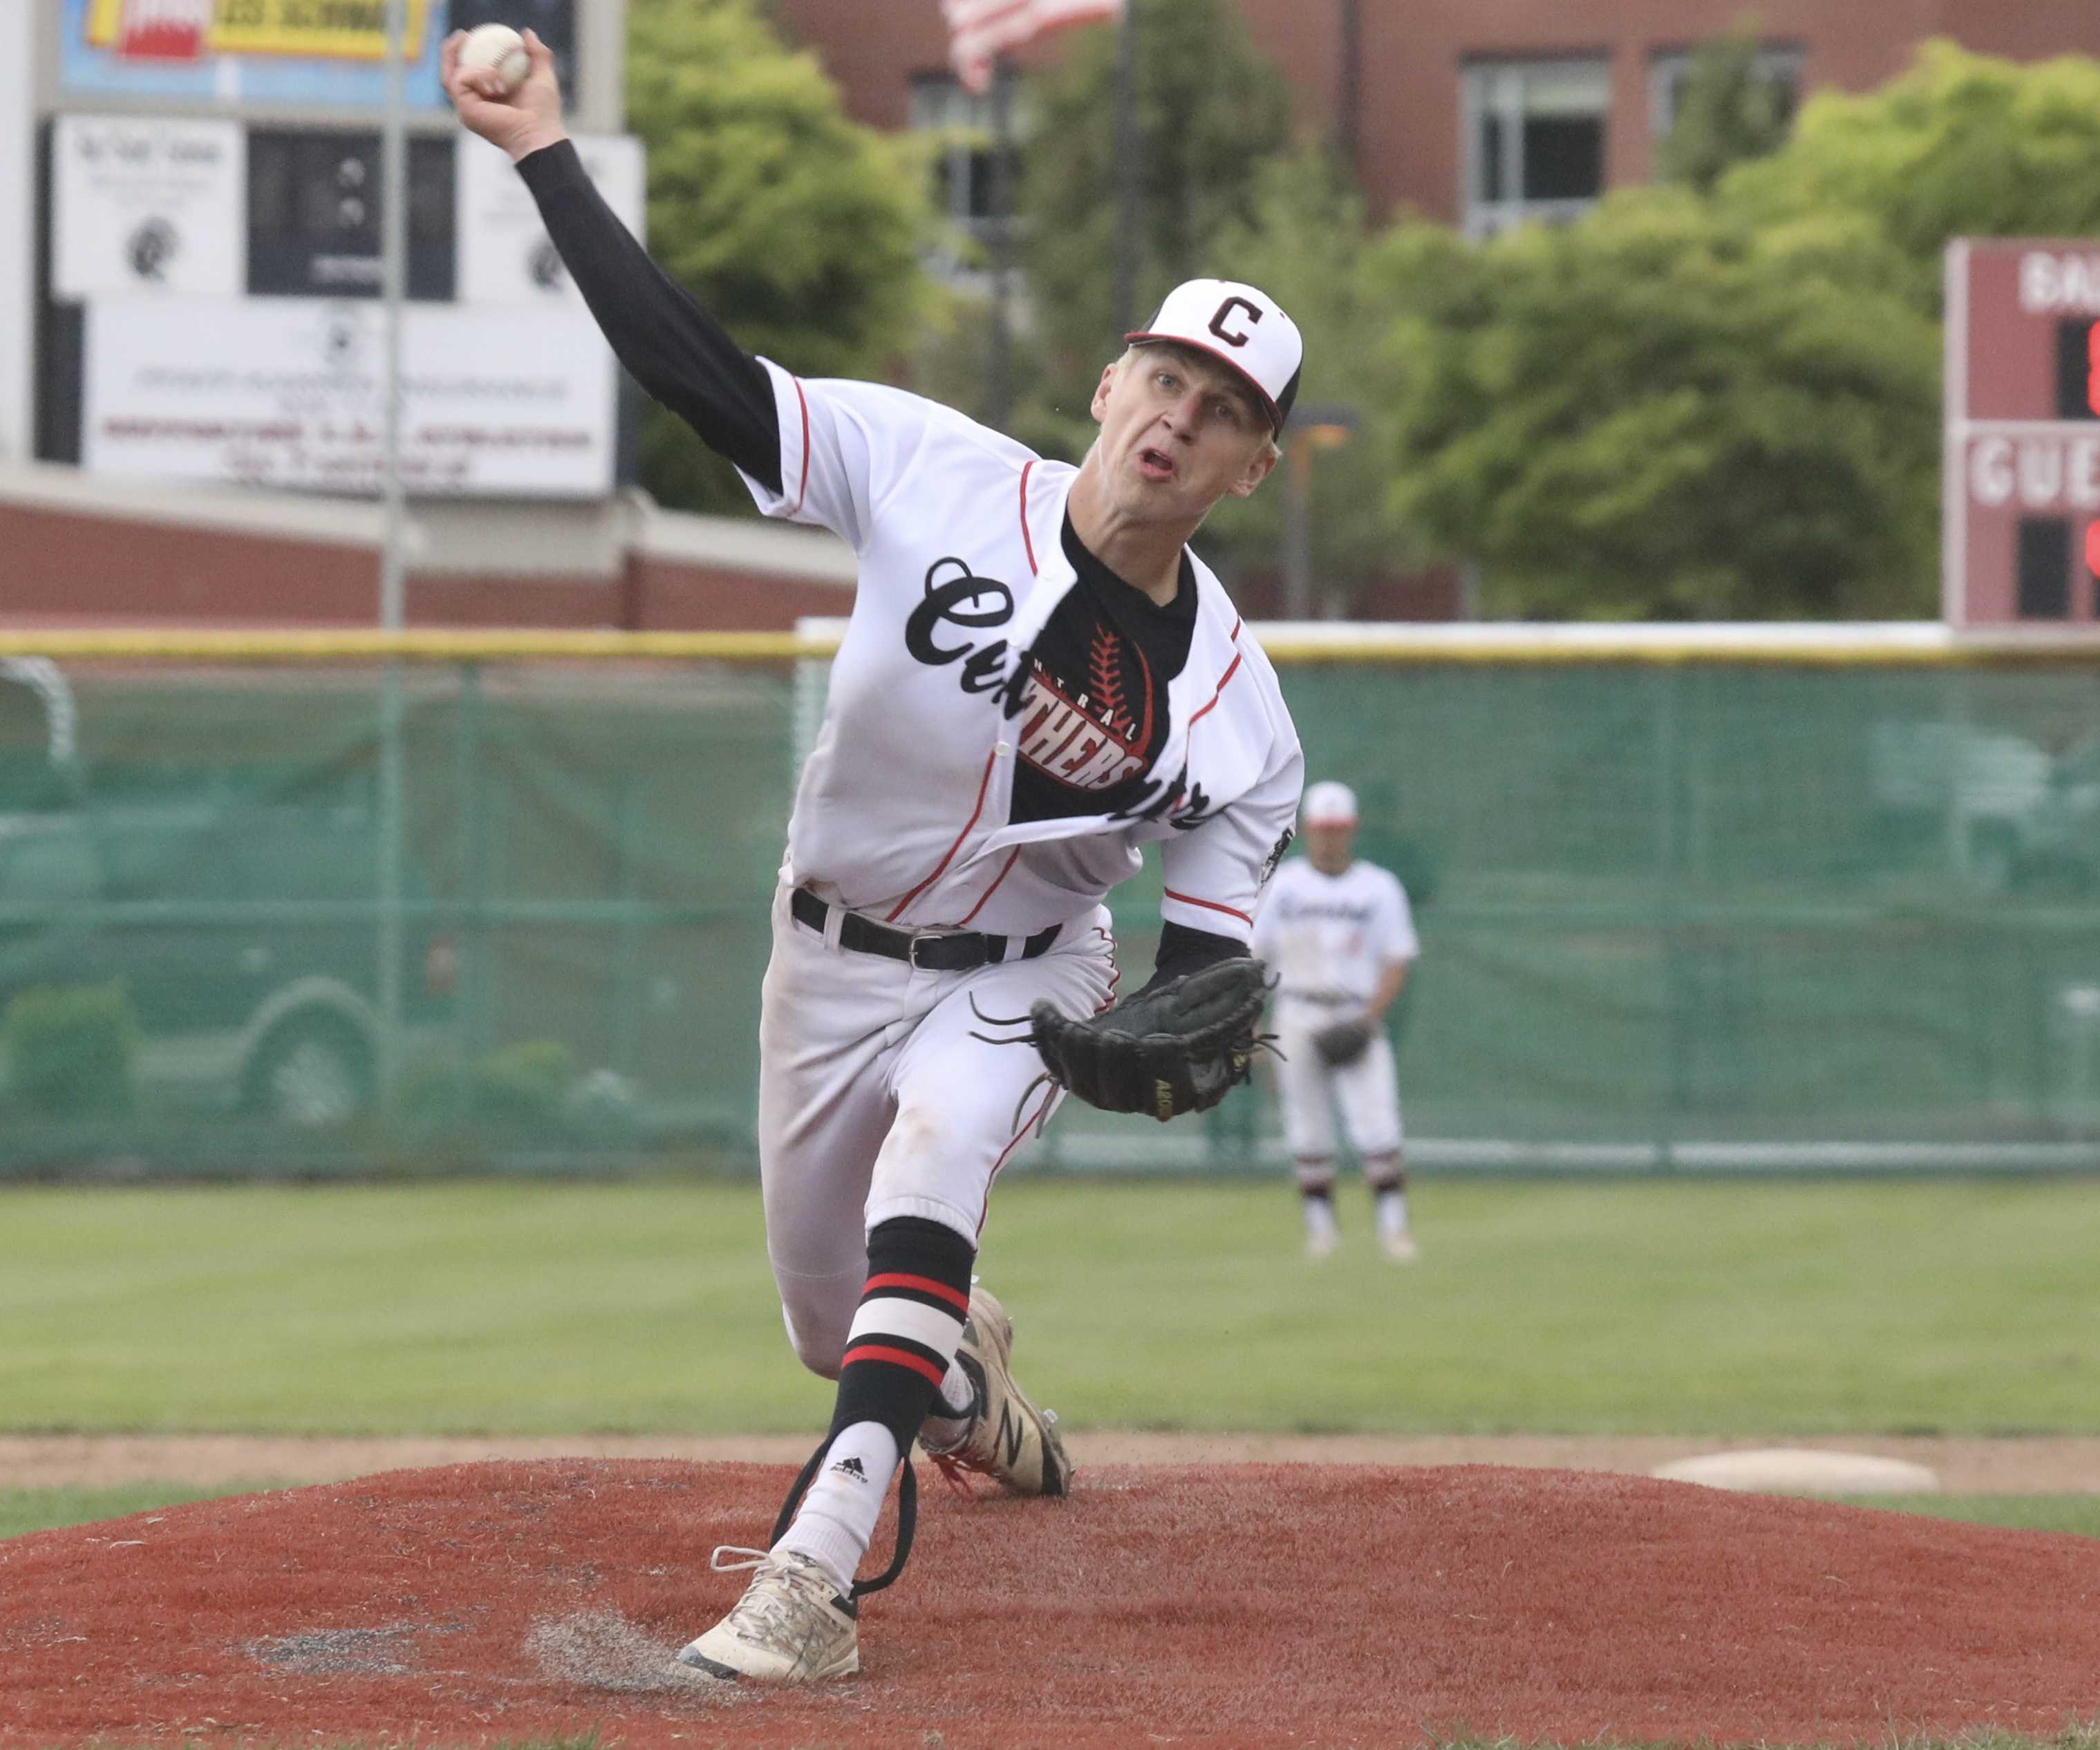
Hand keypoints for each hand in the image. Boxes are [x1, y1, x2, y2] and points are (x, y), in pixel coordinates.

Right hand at [442, 26, 566, 162]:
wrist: (539, 134)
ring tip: (492, 68)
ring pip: (451, 75)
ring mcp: (467, 108)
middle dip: (450, 51)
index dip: (463, 52)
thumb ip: (538, 54)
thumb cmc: (543, 112)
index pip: (467, 71)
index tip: (470, 35)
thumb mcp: (542, 76)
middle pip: (449, 73)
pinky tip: (497, 81)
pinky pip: (461, 80)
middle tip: (463, 34)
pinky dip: (477, 74)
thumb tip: (526, 33)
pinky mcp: (465, 109)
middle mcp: (473, 103)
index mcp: (487, 96)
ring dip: (470, 64)